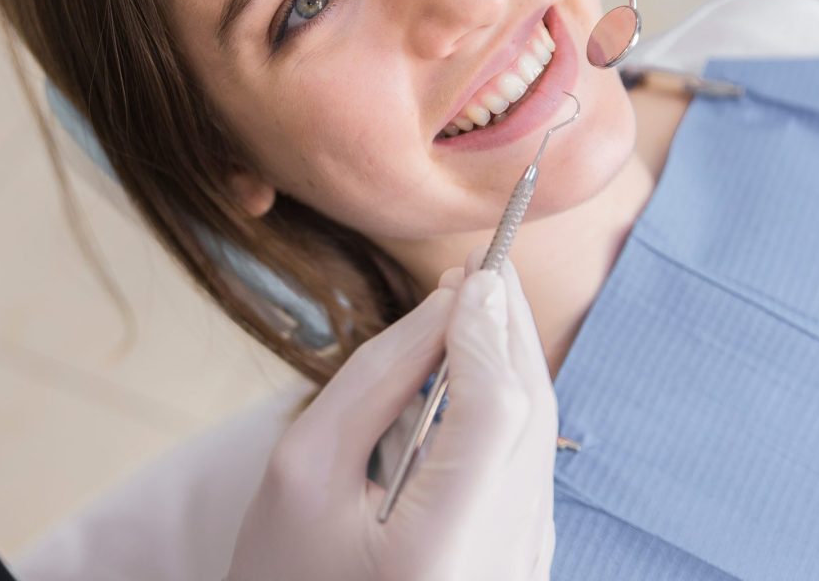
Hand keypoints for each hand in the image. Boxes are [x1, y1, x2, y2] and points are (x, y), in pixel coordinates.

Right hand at [227, 254, 556, 580]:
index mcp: (440, 553)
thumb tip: (448, 305)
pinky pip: (527, 473)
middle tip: (483, 269)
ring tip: (478, 311)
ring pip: (538, 444)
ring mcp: (517, 575)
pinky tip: (478, 380)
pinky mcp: (518, 572)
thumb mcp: (303, 468)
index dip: (486, 331)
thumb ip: (376, 379)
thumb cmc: (281, 574)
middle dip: (510, 334)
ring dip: (514, 368)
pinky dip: (509, 414)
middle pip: (530, 420)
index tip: (470, 270)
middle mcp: (499, 568)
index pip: (492, 411)